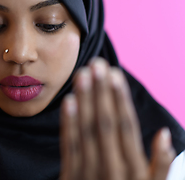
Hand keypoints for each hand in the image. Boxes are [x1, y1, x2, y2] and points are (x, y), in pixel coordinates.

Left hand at [60, 58, 175, 179]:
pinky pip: (69, 147)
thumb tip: (164, 133)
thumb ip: (161, 165)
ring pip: (86, 131)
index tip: (114, 75)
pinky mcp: (70, 177)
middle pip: (105, 123)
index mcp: (134, 170)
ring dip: (84, 100)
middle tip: (96, 64)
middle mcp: (112, 169)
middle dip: (100, 92)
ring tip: (82, 75)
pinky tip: (68, 102)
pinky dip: (68, 124)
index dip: (119, 98)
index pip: (126, 127)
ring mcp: (89, 173)